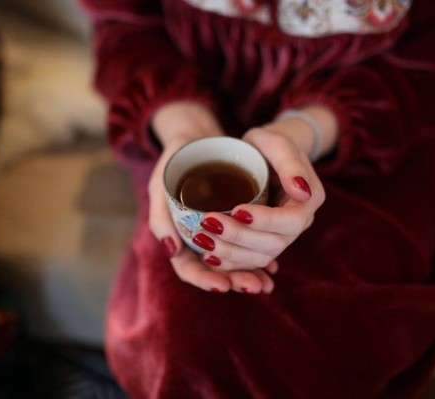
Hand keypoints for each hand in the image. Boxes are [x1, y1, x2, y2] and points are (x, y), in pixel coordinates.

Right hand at [149, 102, 276, 293]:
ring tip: (266, 283)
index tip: (223, 286)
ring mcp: (217, 235)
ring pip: (233, 263)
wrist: (196, 142)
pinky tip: (273, 268)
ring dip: (249, 273)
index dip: (205, 280)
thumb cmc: (175, 162)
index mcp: (176, 236)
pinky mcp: (234, 225)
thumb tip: (172, 250)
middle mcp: (197, 241)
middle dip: (235, 280)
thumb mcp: (160, 183)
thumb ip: (160, 216)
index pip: (188, 269)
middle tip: (254, 286)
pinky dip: (257, 259)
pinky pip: (247, 248)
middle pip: (215, 271)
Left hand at [192, 120, 326, 282]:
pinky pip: (250, 262)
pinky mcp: (264, 244)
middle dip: (239, 237)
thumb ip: (290, 162)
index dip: (265, 220)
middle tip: (208, 222)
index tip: (236, 209)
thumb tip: (301, 191)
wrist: (262, 156)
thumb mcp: (276, 143)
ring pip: (261, 257)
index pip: (291, 221)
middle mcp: (299, 224)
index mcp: (308, 200)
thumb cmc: (267, 145)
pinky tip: (208, 256)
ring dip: (230, 253)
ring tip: (202, 239)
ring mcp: (282, 237)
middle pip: (274, 244)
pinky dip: (229, 263)